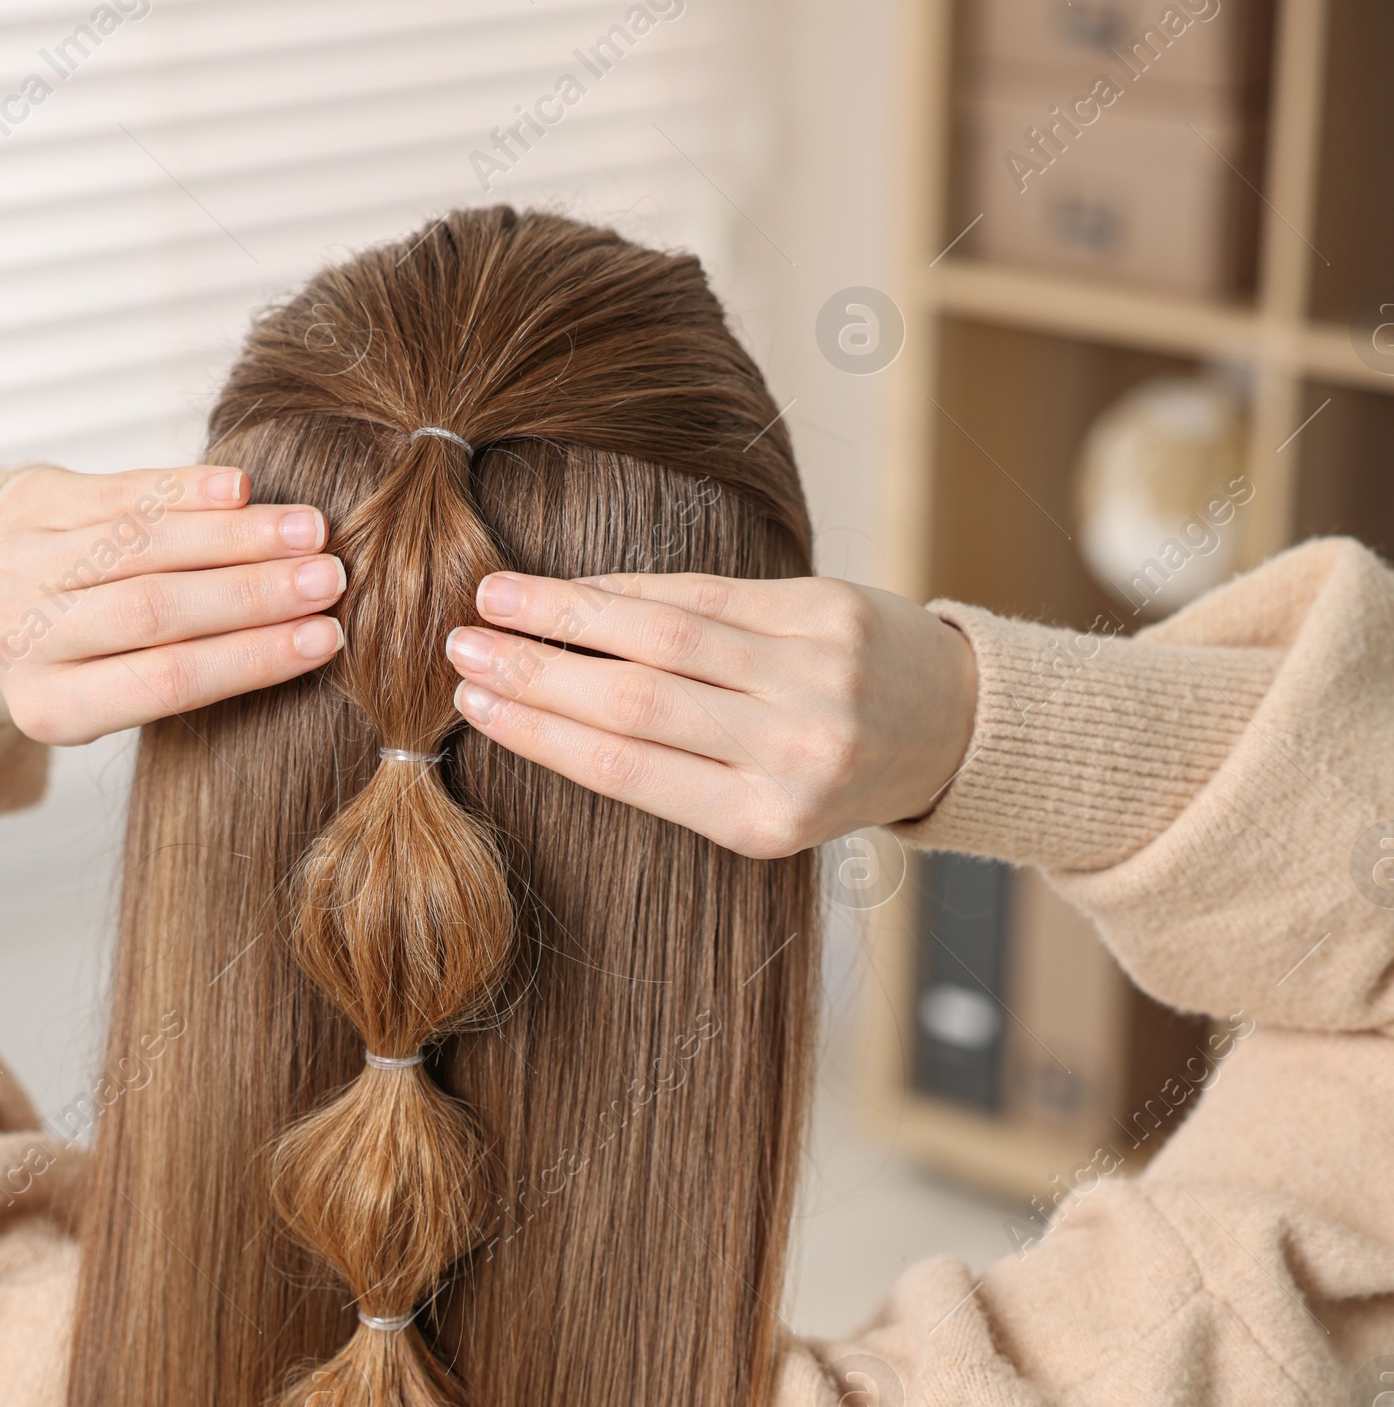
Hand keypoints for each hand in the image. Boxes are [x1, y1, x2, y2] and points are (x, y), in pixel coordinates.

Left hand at [0, 464, 344, 744]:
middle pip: (153, 610)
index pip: (169, 680)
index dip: (252, 657)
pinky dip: (185, 488)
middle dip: (252, 593)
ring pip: (140, 544)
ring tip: (308, 530)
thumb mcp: (118, 694)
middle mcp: (21, 638)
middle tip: (329, 579)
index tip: (326, 638)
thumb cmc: (88, 660)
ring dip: (234, 534)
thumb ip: (186, 669)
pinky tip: (241, 488)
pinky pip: (120, 491)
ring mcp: (20, 565)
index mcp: (52, 709)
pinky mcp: (29, 503)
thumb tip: (305, 633)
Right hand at [445, 572, 977, 857]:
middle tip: (457, 650)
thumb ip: (677, 767)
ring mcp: (815, 675)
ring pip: (665, 636)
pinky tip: (573, 585)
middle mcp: (795, 751)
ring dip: (565, 612)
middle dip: (535, 672)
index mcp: (766, 821)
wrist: (949, 724)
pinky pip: (707, 595)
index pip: (626, 768)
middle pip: (635, 701)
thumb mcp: (764, 806)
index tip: (470, 705)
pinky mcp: (827, 611)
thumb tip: (543, 709)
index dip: (540, 731)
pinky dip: (630, 589)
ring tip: (494, 600)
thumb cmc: (832, 774)